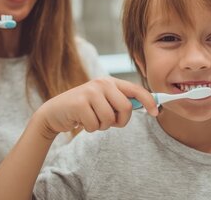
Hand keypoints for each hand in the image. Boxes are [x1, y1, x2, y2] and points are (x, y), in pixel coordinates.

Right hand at [36, 77, 158, 137]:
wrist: (54, 112)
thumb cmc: (84, 110)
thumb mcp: (103, 102)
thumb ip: (121, 102)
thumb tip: (147, 107)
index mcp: (110, 82)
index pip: (136, 89)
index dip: (149, 101)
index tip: (155, 113)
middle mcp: (102, 83)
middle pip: (126, 108)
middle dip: (120, 121)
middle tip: (108, 122)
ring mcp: (90, 91)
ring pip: (110, 119)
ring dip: (102, 126)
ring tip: (92, 119)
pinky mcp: (79, 103)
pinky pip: (96, 125)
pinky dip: (90, 128)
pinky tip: (81, 121)